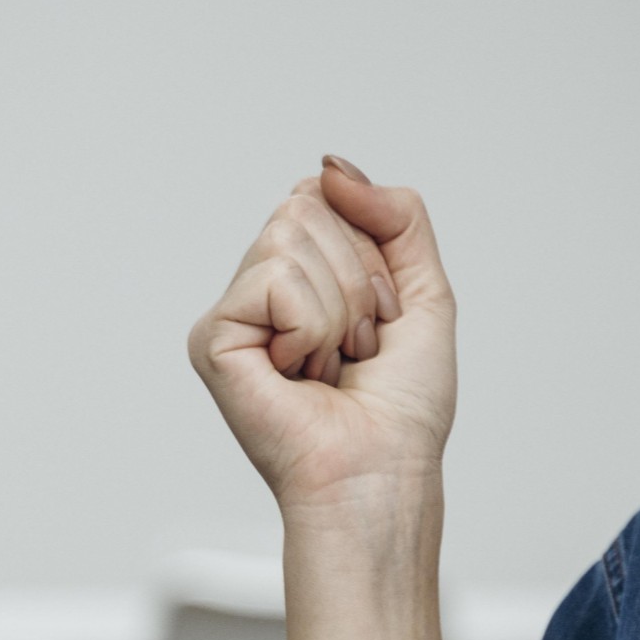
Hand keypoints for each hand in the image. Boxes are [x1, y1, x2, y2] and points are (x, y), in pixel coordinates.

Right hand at [188, 158, 456, 521]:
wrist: (381, 472)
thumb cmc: (403, 410)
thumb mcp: (427, 295)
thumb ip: (399, 218)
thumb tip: (332, 168)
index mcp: (305, 274)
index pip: (328, 198)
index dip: (373, 257)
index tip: (381, 320)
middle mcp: (262, 286)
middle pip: (307, 209)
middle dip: (359, 281)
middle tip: (357, 348)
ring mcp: (234, 310)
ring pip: (292, 236)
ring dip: (341, 310)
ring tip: (334, 364)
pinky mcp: (213, 335)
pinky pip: (277, 279)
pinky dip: (313, 328)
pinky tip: (303, 374)